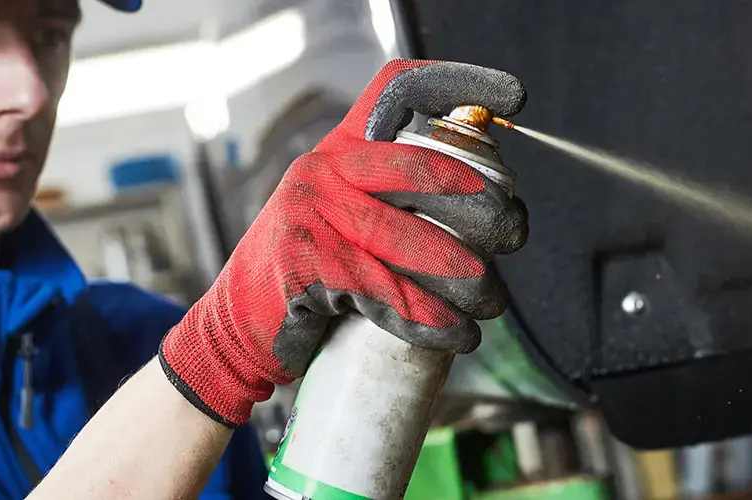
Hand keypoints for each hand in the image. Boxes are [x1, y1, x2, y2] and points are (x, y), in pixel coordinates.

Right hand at [158, 59, 527, 426]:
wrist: (237, 324)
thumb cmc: (312, 271)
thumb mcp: (342, 213)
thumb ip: (394, 196)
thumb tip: (492, 205)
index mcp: (342, 147)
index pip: (397, 87)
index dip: (459, 82)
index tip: (514, 98)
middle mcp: (325, 168)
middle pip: (426, 169)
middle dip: (485, 208)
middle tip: (514, 235)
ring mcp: (312, 214)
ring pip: (415, 242)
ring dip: (468, 280)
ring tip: (491, 301)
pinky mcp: (309, 266)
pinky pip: (388, 294)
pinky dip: (431, 321)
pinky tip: (456, 334)